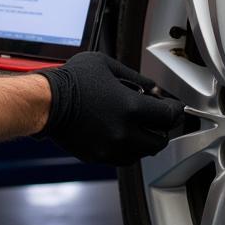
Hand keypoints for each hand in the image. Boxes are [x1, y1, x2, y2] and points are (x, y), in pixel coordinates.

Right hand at [35, 52, 183, 165]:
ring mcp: (112, 148)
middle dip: (162, 129)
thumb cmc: (73, 80)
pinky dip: (128, 149)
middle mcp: (125, 132)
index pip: (169, 117)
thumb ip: (136, 78)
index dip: (176, 111)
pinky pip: (123, 158)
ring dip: (146, 140)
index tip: (175, 108)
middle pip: (160, 140)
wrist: (47, 102)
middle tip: (159, 119)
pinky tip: (121, 134)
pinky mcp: (99, 157)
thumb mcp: (108, 66)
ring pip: (143, 153)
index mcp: (130, 108)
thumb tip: (154, 89)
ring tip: (139, 127)